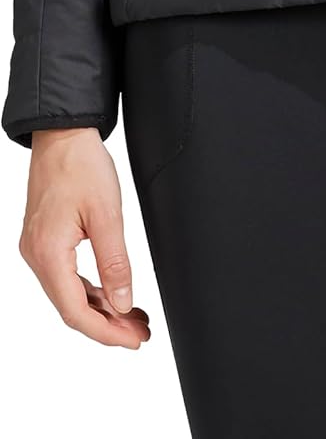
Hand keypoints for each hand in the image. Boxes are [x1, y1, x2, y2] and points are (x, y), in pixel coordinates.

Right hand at [18, 126, 150, 348]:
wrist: (63, 134)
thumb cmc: (81, 165)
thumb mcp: (107, 214)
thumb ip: (115, 262)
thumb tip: (123, 303)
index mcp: (48, 253)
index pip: (76, 311)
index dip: (106, 332)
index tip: (134, 339)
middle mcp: (36, 256)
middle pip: (71, 307)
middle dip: (108, 324)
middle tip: (140, 332)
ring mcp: (38, 248)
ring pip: (69, 293)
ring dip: (101, 308)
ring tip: (134, 317)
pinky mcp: (45, 240)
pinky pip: (67, 276)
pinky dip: (91, 289)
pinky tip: (113, 293)